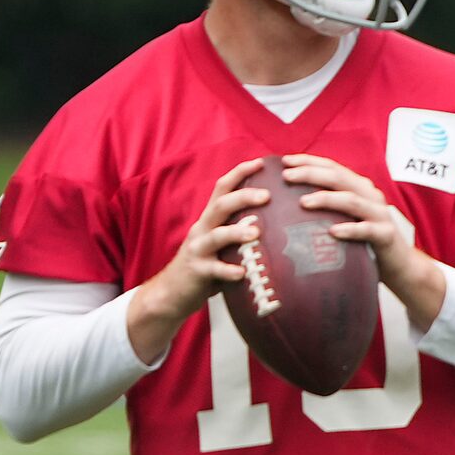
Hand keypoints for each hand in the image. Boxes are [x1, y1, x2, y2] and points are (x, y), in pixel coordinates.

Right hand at [123, 159, 267, 359]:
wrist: (173, 292)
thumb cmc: (208, 265)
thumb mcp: (223, 244)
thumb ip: (242, 230)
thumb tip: (281, 222)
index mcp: (211, 219)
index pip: (223, 189)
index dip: (239, 173)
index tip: (261, 162)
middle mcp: (203, 229)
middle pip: (220, 205)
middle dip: (243, 197)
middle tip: (267, 194)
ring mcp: (198, 249)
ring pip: (216, 235)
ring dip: (236, 232)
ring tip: (256, 232)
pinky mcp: (198, 271)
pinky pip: (213, 269)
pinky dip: (228, 271)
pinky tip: (242, 273)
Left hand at [280, 154, 444, 318]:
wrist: (398, 264)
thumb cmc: (363, 241)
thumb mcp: (345, 217)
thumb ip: (326, 206)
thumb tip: (286, 200)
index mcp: (359, 187)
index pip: (332, 167)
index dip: (309, 161)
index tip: (284, 161)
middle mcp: (370, 196)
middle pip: (339, 178)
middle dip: (311, 174)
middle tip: (286, 176)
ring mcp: (380, 214)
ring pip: (351, 200)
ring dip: (326, 198)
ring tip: (303, 202)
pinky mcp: (387, 235)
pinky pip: (367, 230)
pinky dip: (350, 229)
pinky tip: (332, 231)